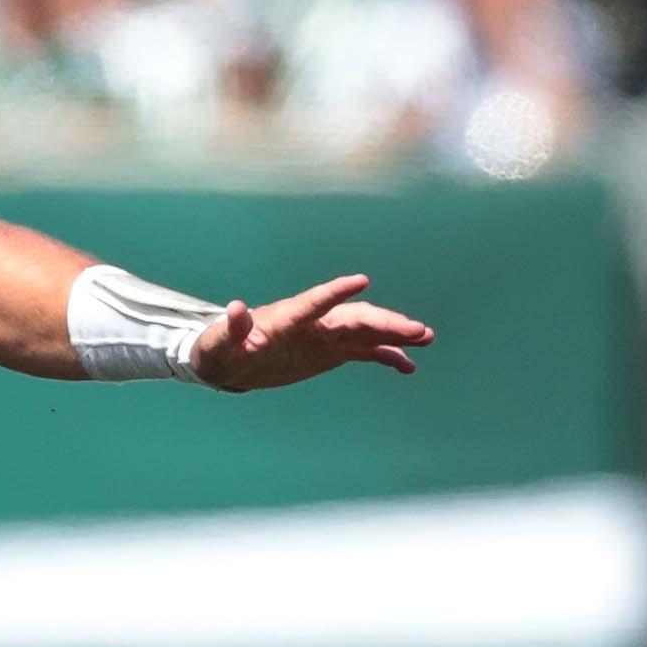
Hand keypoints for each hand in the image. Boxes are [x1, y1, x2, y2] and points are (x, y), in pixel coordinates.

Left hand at [188, 274, 435, 391]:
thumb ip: (232, 329)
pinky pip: (364, 352)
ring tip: (425, 337)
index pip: (315, 302)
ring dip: (395, 333)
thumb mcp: (220, 344)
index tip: (361, 281)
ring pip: (367, 331)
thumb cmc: (222, 350)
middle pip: (354, 318)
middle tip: (416, 330)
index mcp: (287, 317)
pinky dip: (386, 356)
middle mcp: (313, 322)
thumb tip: (235, 309)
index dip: (335, 292)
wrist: (229, 364)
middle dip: (384, 322)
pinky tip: (408, 365)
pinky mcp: (332, 353)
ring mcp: (326, 336)